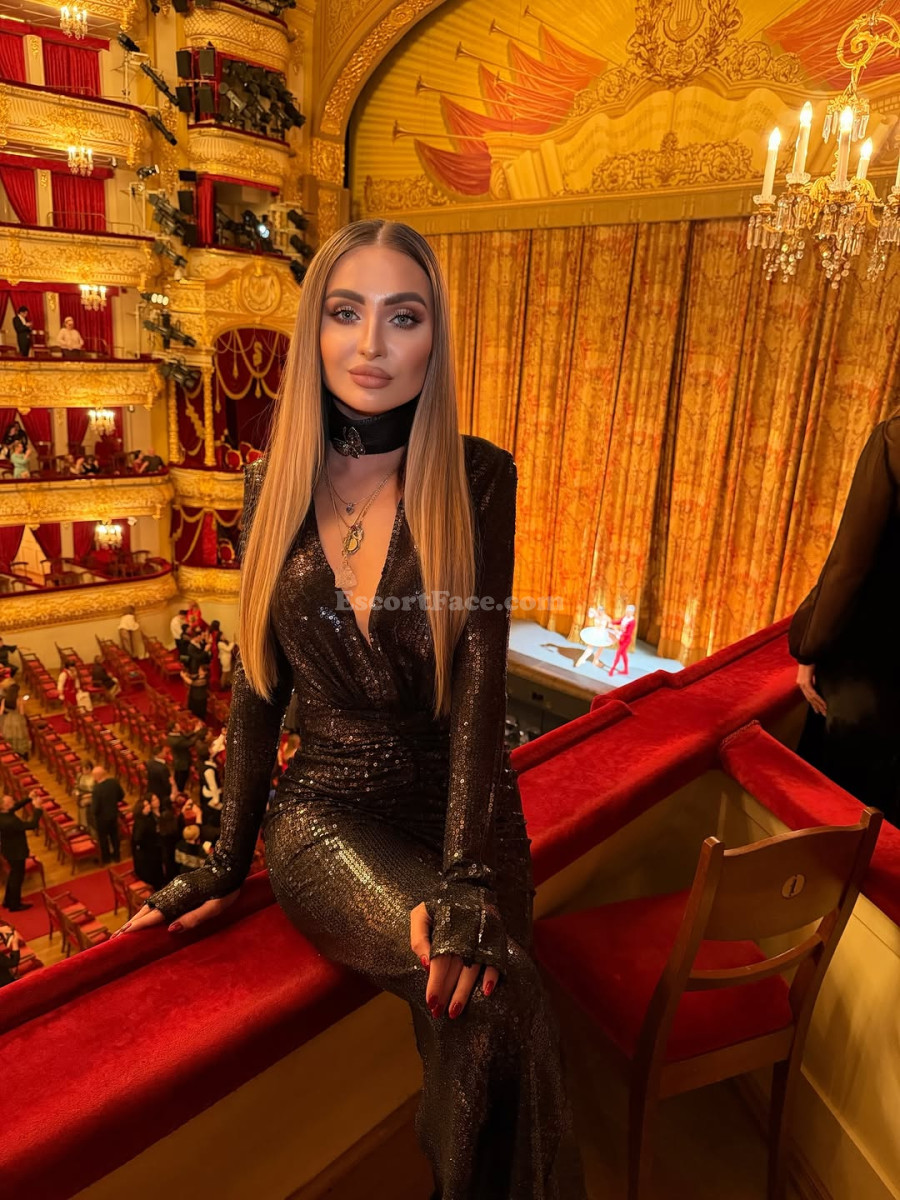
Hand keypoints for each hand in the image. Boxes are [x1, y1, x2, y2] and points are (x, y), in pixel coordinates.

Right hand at [110, 890, 239, 938]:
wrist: (231, 865)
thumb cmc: (226, 889)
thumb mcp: (215, 908)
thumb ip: (194, 918)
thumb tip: (170, 930)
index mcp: (181, 897)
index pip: (156, 915)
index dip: (139, 926)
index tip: (122, 936)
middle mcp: (174, 890)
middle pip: (148, 909)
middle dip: (131, 924)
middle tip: (114, 938)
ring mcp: (175, 886)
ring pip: (151, 904)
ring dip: (137, 917)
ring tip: (124, 930)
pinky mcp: (178, 885)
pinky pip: (158, 900)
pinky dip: (147, 911)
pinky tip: (143, 917)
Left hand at [410, 901, 499, 1020]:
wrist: (468, 883)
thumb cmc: (439, 902)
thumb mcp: (421, 914)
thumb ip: (419, 937)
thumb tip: (426, 964)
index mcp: (447, 931)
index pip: (440, 965)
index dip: (435, 985)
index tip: (431, 1004)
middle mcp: (466, 937)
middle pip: (456, 972)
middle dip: (448, 995)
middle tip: (441, 1014)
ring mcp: (481, 939)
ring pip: (474, 971)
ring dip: (466, 992)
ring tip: (456, 1010)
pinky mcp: (494, 939)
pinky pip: (496, 961)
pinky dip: (492, 977)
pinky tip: (486, 992)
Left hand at [797, 663, 826, 716]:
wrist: (807, 653)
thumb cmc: (812, 661)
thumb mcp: (814, 673)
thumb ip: (815, 680)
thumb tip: (820, 685)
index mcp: (802, 682)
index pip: (808, 696)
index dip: (814, 703)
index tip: (819, 710)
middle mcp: (801, 684)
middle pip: (809, 699)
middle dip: (817, 707)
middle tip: (823, 714)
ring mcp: (802, 684)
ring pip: (811, 698)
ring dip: (819, 705)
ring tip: (825, 711)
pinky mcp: (805, 682)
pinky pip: (812, 693)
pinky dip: (818, 699)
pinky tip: (823, 704)